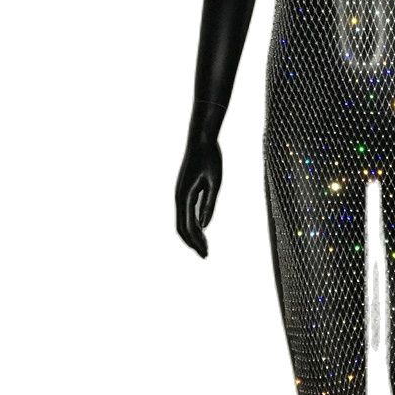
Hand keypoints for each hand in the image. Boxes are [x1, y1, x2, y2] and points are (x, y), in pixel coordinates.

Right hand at [175, 136, 221, 257]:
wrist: (201, 140)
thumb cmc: (210, 158)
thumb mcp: (215, 182)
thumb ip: (209, 203)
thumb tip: (204, 226)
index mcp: (184, 196)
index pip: (188, 226)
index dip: (196, 242)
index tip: (205, 253)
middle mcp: (179, 197)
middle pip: (182, 228)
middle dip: (193, 242)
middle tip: (205, 254)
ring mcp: (180, 194)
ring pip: (182, 221)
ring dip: (192, 235)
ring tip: (204, 246)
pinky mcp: (184, 191)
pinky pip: (185, 212)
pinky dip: (192, 224)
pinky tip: (202, 229)